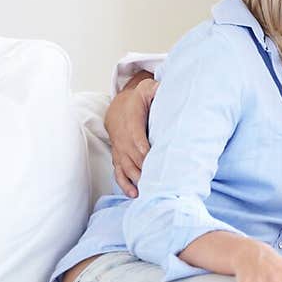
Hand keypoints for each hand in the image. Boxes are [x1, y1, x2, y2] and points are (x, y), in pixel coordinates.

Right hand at [105, 78, 157, 196]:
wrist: (118, 109)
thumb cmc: (137, 101)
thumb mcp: (146, 89)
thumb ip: (155, 88)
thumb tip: (164, 87)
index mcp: (131, 122)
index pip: (136, 136)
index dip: (142, 147)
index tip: (151, 157)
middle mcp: (123, 138)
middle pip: (132, 156)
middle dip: (143, 168)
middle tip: (155, 180)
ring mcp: (120, 150)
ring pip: (125, 166)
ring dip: (135, 178)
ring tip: (145, 190)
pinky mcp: (118, 158)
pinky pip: (119, 172)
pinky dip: (125, 183)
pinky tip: (134, 194)